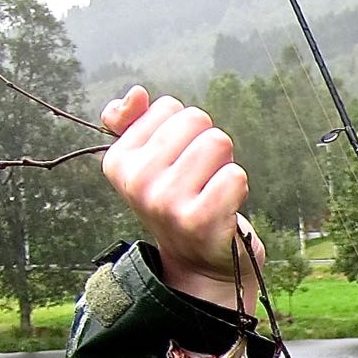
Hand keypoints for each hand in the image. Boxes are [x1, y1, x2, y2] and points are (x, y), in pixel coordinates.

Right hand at [100, 85, 263, 310]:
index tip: (179, 165)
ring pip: (217, 143)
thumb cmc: (179, 204)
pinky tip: (226, 208)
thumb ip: (135, 122)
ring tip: (213, 192)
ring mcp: (166, 202)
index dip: (185, 133)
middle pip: (195, 120)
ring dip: (225, 165)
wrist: (198, 264)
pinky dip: (238, 188)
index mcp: (119, 161)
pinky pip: (235, 176)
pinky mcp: (200, 220)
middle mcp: (137, 181)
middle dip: (207, 145)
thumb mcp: (149, 162)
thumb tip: (136, 93)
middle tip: (201, 180)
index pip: (168, 108)